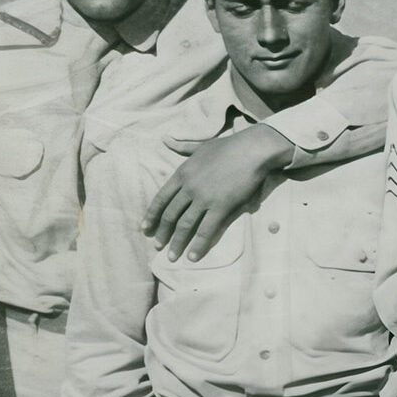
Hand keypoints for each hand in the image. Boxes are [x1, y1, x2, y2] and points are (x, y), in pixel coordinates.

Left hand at [142, 124, 293, 260]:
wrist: (252, 150)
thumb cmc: (229, 146)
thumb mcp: (201, 145)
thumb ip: (182, 147)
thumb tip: (165, 139)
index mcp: (182, 173)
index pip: (161, 198)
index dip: (152, 215)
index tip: (145, 228)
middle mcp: (189, 187)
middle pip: (170, 214)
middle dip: (162, 232)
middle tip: (157, 246)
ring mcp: (204, 198)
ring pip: (185, 225)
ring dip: (177, 243)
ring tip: (172, 256)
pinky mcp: (221, 207)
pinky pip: (206, 230)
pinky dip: (198, 245)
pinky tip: (192, 257)